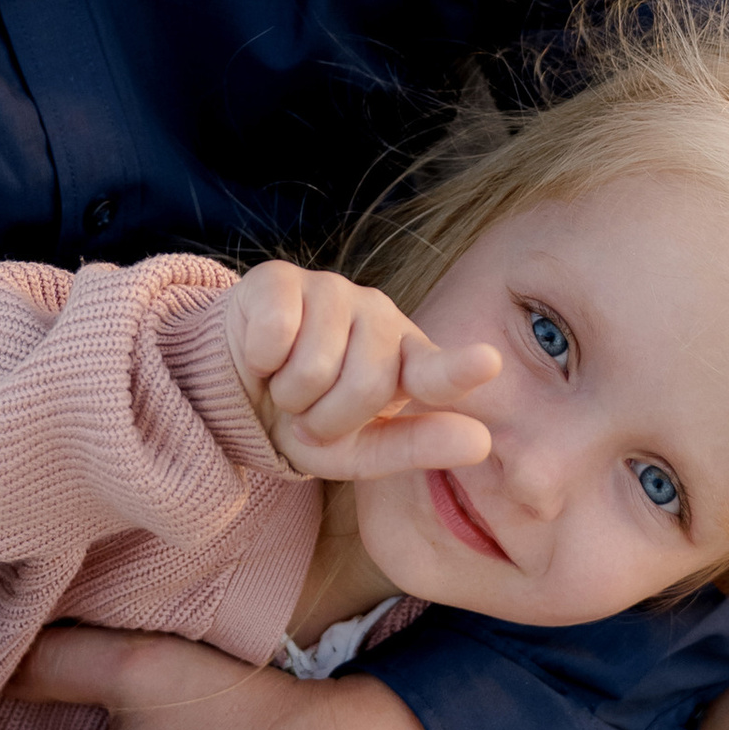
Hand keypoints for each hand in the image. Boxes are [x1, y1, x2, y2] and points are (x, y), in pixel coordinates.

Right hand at [224, 262, 498, 485]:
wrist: (239, 389)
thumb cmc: (309, 419)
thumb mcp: (358, 450)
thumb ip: (417, 445)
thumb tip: (482, 441)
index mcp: (407, 360)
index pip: (436, 370)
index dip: (459, 368)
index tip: (488, 361)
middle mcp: (379, 317)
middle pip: (365, 387)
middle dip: (326, 421)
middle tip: (310, 415)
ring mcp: (333, 291)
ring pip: (314, 368)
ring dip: (290, 397)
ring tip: (286, 386)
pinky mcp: (282, 279)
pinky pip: (276, 335)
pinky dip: (261, 363)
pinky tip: (263, 356)